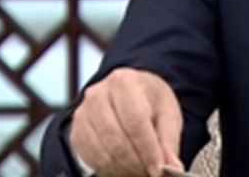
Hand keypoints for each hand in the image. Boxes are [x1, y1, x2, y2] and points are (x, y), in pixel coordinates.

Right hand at [69, 68, 184, 176]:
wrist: (128, 92)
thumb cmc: (149, 101)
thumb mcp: (167, 113)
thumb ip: (169, 141)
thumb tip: (173, 167)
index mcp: (125, 82)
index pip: (135, 121)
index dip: (148, 149)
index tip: (159, 168)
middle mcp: (98, 94)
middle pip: (117, 139)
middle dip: (136, 162)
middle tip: (151, 173)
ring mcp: (83, 113)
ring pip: (103, 152)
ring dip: (124, 168)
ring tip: (140, 171)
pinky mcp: (76, 132)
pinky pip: (91, 158)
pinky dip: (110, 168)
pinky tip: (124, 168)